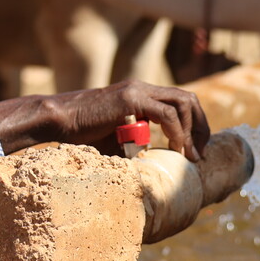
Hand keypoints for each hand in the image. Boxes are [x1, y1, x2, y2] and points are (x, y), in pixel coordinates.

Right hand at [0, 79, 211, 162]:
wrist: (58, 120)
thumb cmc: (80, 135)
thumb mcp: (115, 141)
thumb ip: (135, 146)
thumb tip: (152, 172)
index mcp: (140, 95)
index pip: (180, 101)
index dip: (194, 124)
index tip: (196, 148)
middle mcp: (142, 88)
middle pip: (188, 99)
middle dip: (201, 126)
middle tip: (201, 152)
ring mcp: (137, 90)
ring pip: (183, 103)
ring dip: (193, 130)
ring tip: (191, 155)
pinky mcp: (131, 99)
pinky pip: (167, 114)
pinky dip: (178, 133)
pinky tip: (178, 150)